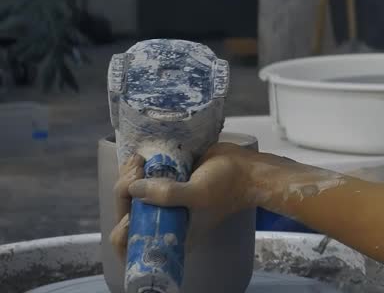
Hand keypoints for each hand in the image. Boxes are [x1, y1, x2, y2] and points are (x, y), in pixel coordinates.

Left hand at [109, 142, 255, 259]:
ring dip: (128, 176)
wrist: (247, 169)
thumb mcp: (198, 194)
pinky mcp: (167, 183)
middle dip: (124, 190)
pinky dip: (136, 169)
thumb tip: (133, 188)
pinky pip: (141, 180)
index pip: (130, 239)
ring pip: (130, 195)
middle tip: (137, 169)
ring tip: (140, 161)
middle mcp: (163, 221)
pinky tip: (140, 158)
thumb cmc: (227, 186)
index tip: (133, 199)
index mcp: (169, 234)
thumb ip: (167, 194)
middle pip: (125, 212)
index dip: (122, 223)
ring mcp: (164, 202)